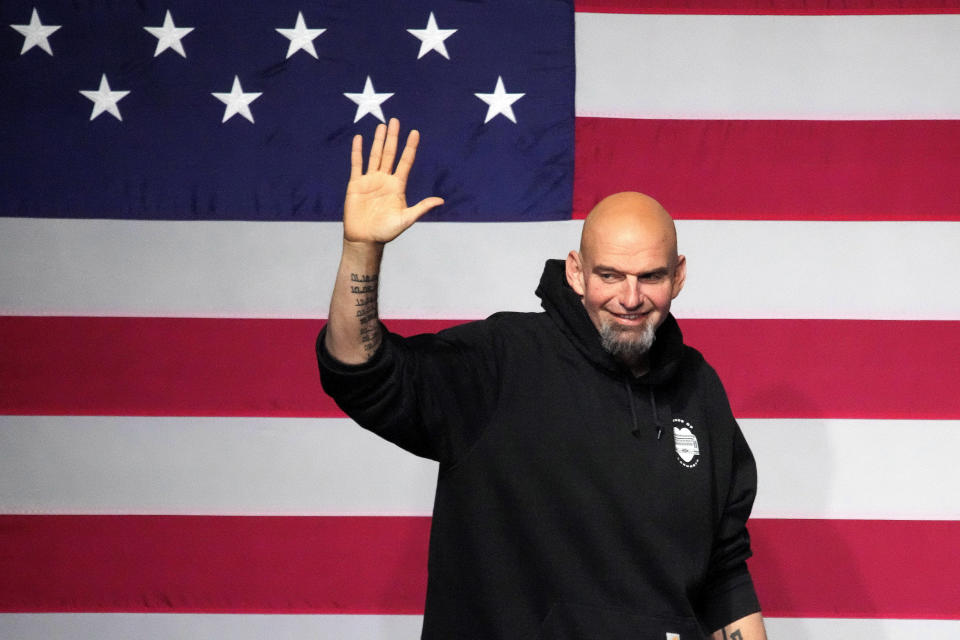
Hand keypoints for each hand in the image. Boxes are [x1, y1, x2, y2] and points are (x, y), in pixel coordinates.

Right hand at [343, 118, 443, 244]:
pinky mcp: (356, 184)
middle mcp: (384, 180)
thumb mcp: (406, 219)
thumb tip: (441, 201)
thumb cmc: (386, 232)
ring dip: (378, 141)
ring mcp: (370, 180)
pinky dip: (357, 151)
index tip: (415, 133)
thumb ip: (421, 208)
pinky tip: (360, 138)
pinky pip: (357, 164)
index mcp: (397, 186)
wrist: (365, 239)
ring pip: (375, 155)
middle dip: (393, 138)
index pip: (405, 162)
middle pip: (390, 154)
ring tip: (382, 125)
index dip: (410, 147)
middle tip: (396, 121)